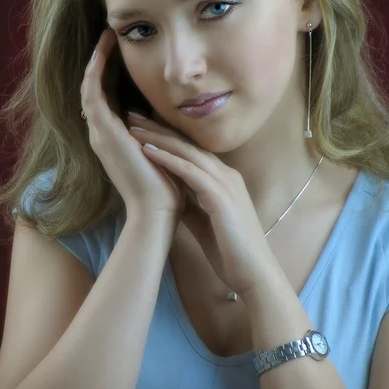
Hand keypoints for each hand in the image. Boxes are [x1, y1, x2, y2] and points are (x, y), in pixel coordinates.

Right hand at [80, 28, 186, 225]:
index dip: (110, 76)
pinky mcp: (103, 132)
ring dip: (96, 62)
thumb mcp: (162, 150)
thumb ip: (159, 132)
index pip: (107, 100)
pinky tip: (102, 53)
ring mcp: (99, 133)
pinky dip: (95, 72)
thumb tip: (171, 113)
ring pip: (89, 88)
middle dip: (100, 64)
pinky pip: (91, 93)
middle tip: (109, 38)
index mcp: (115, 140)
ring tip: (106, 38)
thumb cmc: (166, 186)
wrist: (158, 211)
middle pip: (94, 91)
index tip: (122, 53)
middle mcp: (102, 135)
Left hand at [128, 120, 272, 299]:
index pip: (191, 151)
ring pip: (188, 153)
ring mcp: (226, 184)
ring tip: (134, 127)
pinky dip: (169, 160)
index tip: (143, 127)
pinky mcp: (221, 197)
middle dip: (159, 128)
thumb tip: (171, 195)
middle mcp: (227, 175)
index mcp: (224, 180)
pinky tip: (149, 151)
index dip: (167, 137)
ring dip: (159, 138)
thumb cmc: (231, 252)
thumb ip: (191, 204)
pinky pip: (191, 172)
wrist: (254, 274)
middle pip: (188, 145)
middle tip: (133, 115)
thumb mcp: (205, 222)